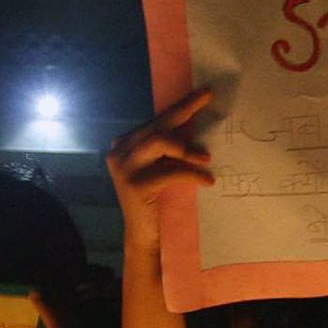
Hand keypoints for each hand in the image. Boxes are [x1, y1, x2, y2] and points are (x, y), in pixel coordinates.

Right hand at [103, 88, 218, 255]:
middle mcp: (118, 151)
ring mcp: (123, 167)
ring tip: (206, 158)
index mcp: (125, 143)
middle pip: (157, 126)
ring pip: (159, 142)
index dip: (181, 106)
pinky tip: (207, 180)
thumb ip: (170, 148)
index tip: (205, 93)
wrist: (142, 233)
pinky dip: (191, 174)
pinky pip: (169, 171)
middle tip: (208, 99)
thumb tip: (197, 127)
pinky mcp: (134, 184)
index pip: (156, 120)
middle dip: (185, 111)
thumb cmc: (156, 198)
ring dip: (186, 149)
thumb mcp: (162, 167)